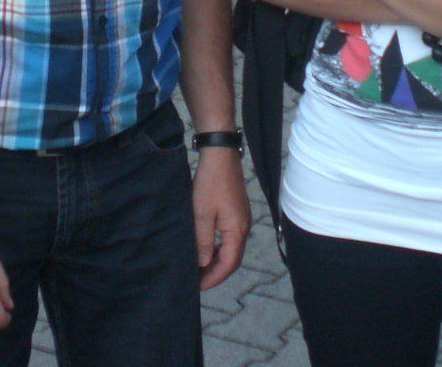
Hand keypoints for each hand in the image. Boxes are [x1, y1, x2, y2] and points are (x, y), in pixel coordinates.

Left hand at [191, 149, 249, 289]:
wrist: (220, 155)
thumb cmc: (210, 183)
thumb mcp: (201, 214)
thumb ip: (203, 241)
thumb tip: (203, 264)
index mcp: (237, 230)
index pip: (228, 264)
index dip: (214, 278)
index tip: (198, 286)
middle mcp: (244, 227)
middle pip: (233, 259)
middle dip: (216, 272)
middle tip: (197, 281)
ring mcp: (242, 218)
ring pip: (232, 249)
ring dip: (217, 261)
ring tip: (200, 268)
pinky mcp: (237, 211)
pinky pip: (230, 238)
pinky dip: (219, 248)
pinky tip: (206, 248)